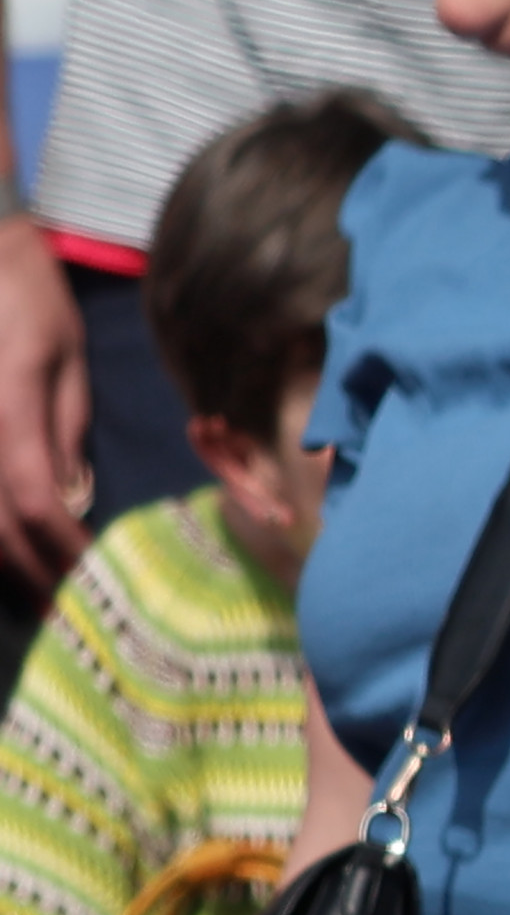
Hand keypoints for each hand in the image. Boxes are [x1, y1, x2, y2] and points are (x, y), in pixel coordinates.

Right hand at [0, 218, 91, 592]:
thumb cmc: (26, 300)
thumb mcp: (64, 359)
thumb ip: (65, 430)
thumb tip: (74, 497)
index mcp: (8, 408)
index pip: (38, 502)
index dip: (65, 549)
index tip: (96, 579)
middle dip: (32, 575)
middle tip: (68, 614)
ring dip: (3, 564)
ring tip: (36, 596)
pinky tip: (7, 554)